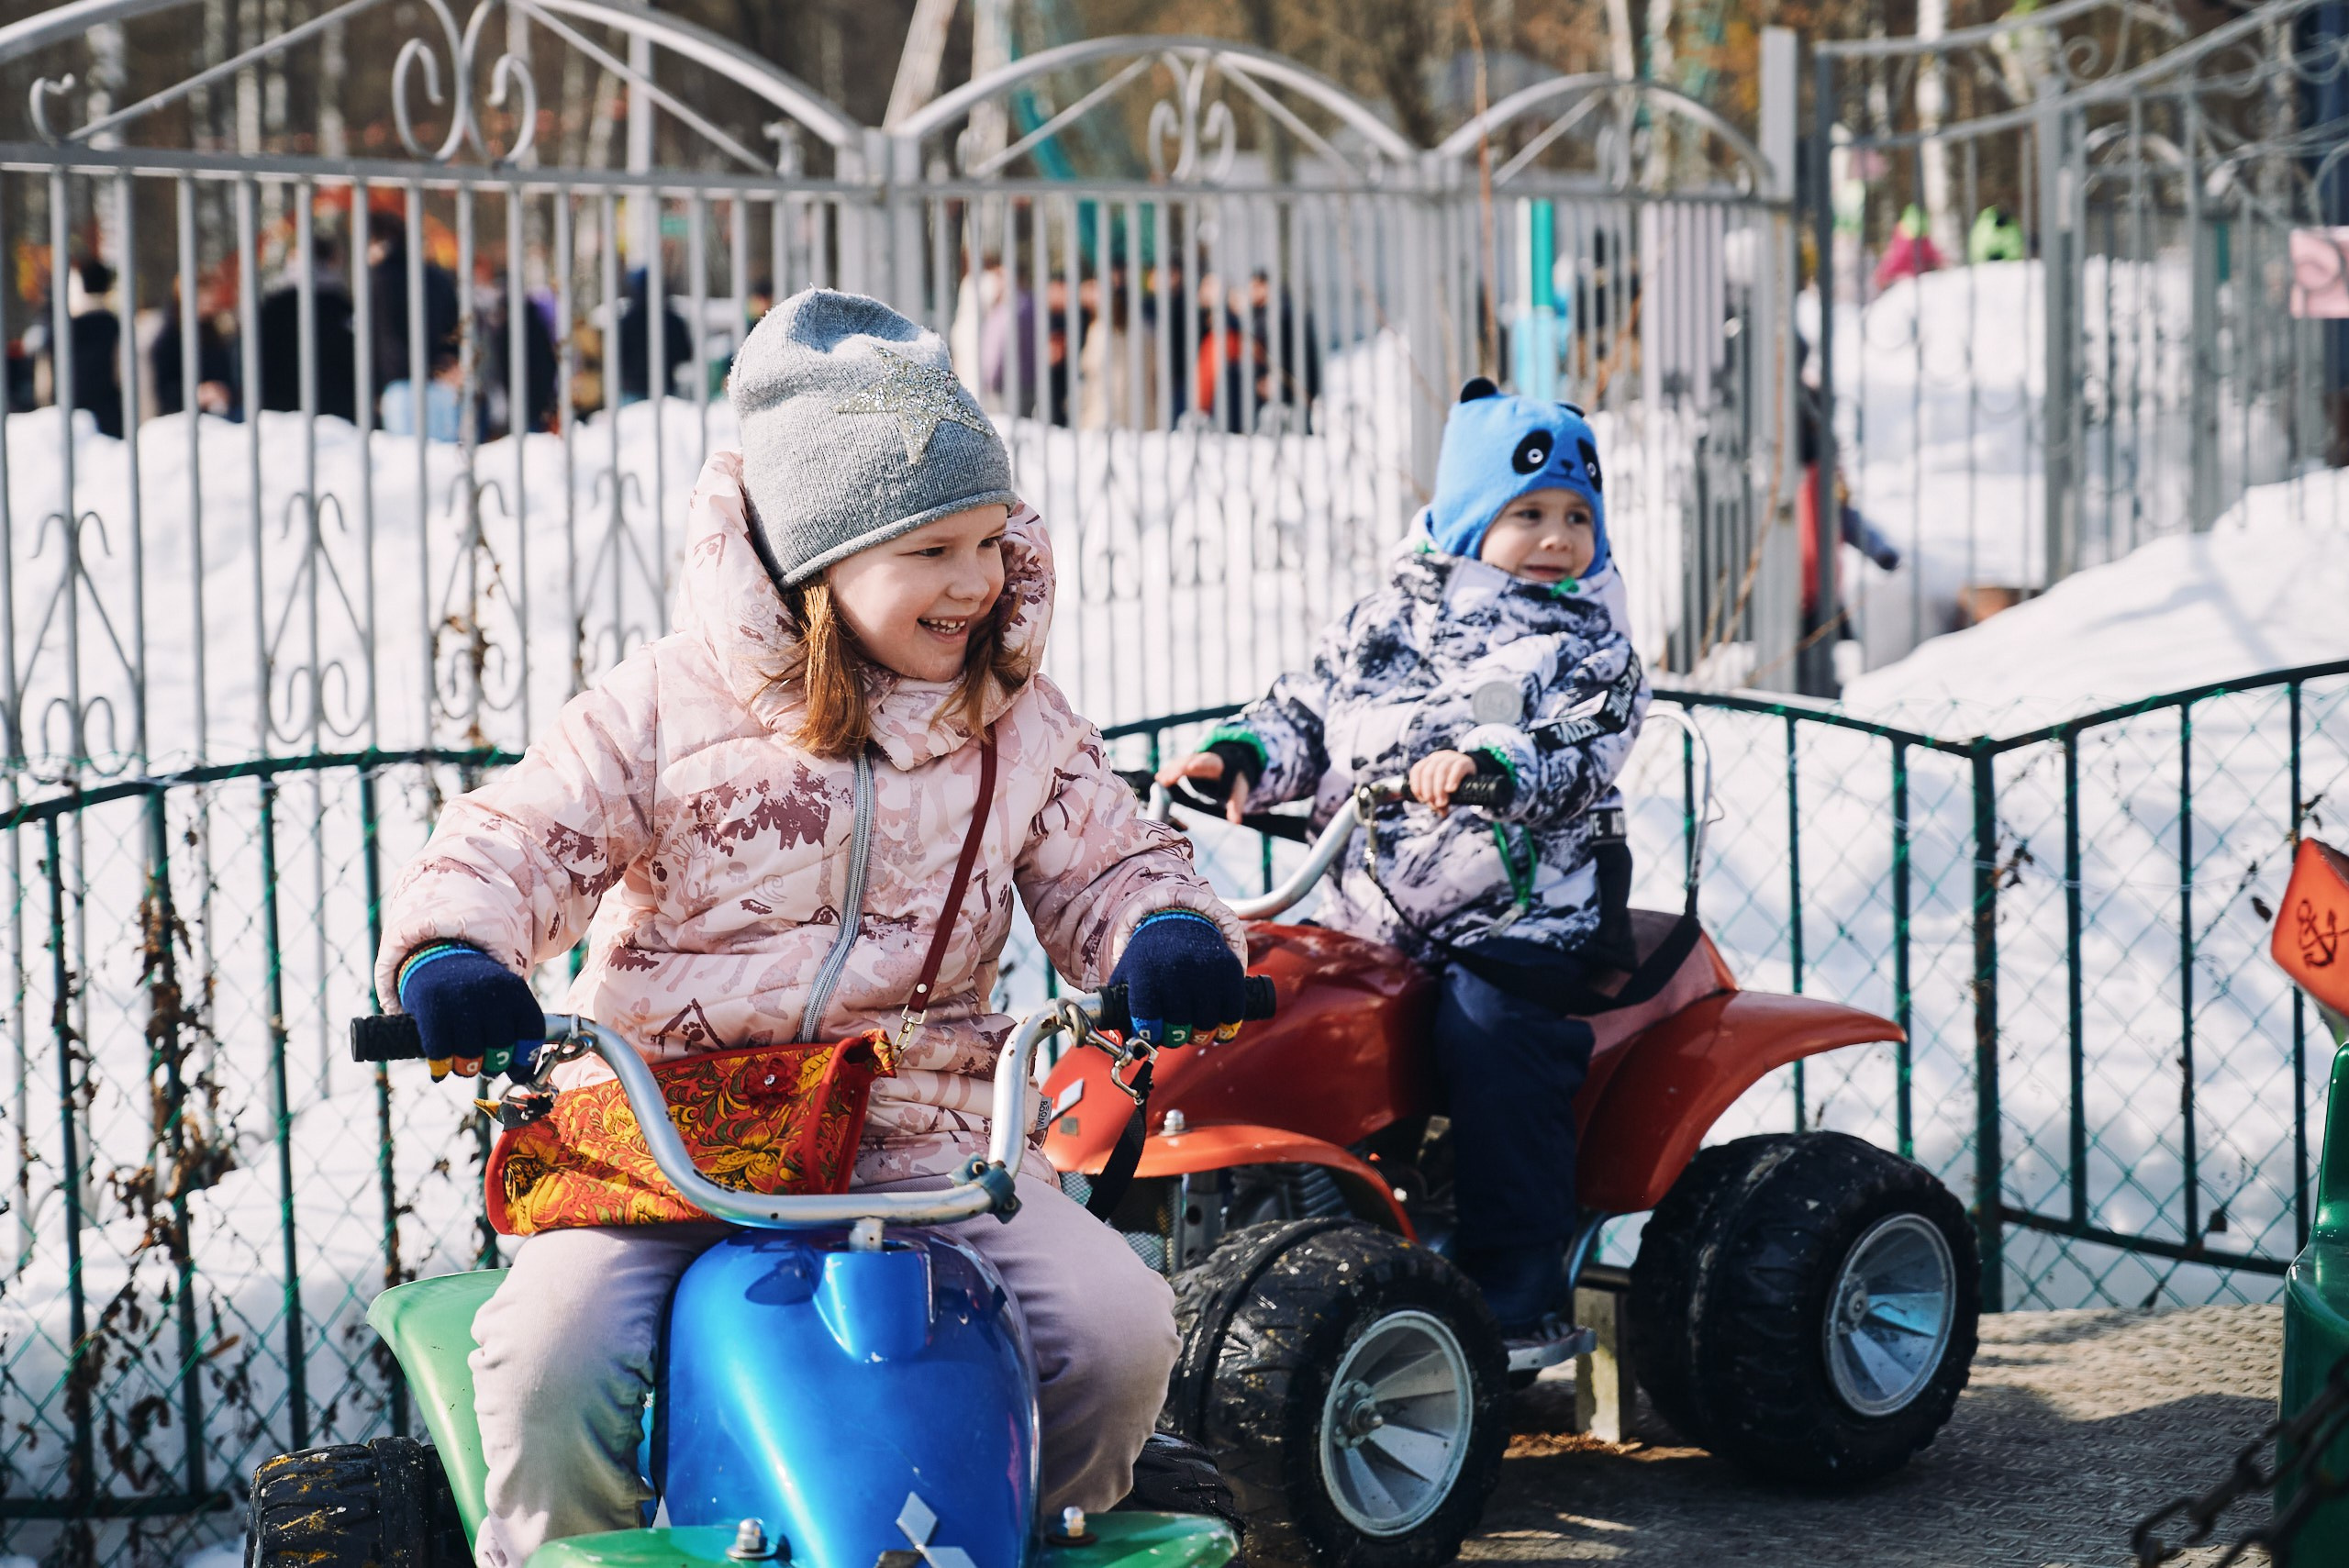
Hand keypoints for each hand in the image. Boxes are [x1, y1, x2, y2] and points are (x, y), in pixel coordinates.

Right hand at [397, 944, 545, 1080]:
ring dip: (467, 1070)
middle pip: (500, 1051)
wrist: (438, 959)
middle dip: (493, 1067)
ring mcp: (460, 1003)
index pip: (532, 1033)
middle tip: (485, 1066)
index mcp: (515, 991)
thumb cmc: (477, 991)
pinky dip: (441, 1068)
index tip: (517, 1071)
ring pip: (471, 1059)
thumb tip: (522, 1077)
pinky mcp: (432, 1012)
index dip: (526, 1059)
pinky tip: (441, 1068)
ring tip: (464, 1064)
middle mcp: (490, 996)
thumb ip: (517, 1032)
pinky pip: (441, 1055)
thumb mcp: (505, 998)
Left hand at [1109, 911, 1246, 1045]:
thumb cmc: (1152, 955)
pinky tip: (1218, 1027)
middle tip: (1174, 1034)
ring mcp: (1206, 971)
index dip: (1150, 1035)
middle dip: (1175, 1037)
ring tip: (1194, 1029)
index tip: (1153, 1035)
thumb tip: (1129, 1047)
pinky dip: (1226, 1028)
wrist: (1182, 919)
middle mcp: (1176, 970)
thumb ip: (1122, 1009)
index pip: (1147, 1021)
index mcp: (1146, 972)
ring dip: (1200, 1035)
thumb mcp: (1129, 973)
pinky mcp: (1230, 971)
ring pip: (1206, 1025)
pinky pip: (1232, 1015)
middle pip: (1178, 1028)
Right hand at [1156, 751, 1250, 825]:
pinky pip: (1176, 765)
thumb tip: (1236, 822)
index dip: (1199, 764)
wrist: (1231, 765)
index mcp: (1217, 765)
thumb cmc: (1234, 780)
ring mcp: (1194, 760)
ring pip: (1180, 762)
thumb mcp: (1238, 792)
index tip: (1191, 766)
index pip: (1207, 762)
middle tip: (1166, 779)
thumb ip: (1236, 806)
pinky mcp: (1188, 763)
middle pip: (1189, 762)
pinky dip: (1168, 771)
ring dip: (1170, 770)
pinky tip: (1159, 779)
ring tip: (1159, 780)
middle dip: (1178, 769)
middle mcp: (1203, 759)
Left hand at [1409, 750, 1479, 812]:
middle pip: (1428, 773)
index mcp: (1429, 762)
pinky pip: (1457, 768)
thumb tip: (1441, 813)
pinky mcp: (1465, 761)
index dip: (1416, 786)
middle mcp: (1438, 757)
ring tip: (1442, 803)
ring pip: (1441, 771)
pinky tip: (1451, 790)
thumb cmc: (1454, 781)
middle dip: (1429, 792)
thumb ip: (1438, 798)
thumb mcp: (1443, 788)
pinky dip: (1452, 779)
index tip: (1423, 800)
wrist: (1473, 770)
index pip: (1416, 771)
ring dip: (1439, 789)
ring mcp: (1452, 757)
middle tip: (1435, 805)